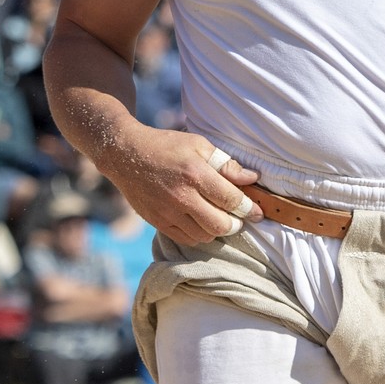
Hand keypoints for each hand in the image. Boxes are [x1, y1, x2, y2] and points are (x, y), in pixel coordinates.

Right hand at [102, 127, 262, 245]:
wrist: (125, 154)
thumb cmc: (166, 146)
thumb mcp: (198, 144)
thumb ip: (226, 163)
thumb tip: (251, 178)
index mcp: (195, 173)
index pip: (231, 199)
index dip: (249, 208)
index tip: (259, 212)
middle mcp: (182, 196)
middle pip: (220, 224)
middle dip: (236, 224)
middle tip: (241, 218)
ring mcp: (167, 212)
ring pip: (204, 235)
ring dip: (217, 230)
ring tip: (221, 219)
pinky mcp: (157, 222)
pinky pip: (186, 239)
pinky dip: (199, 234)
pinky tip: (202, 223)